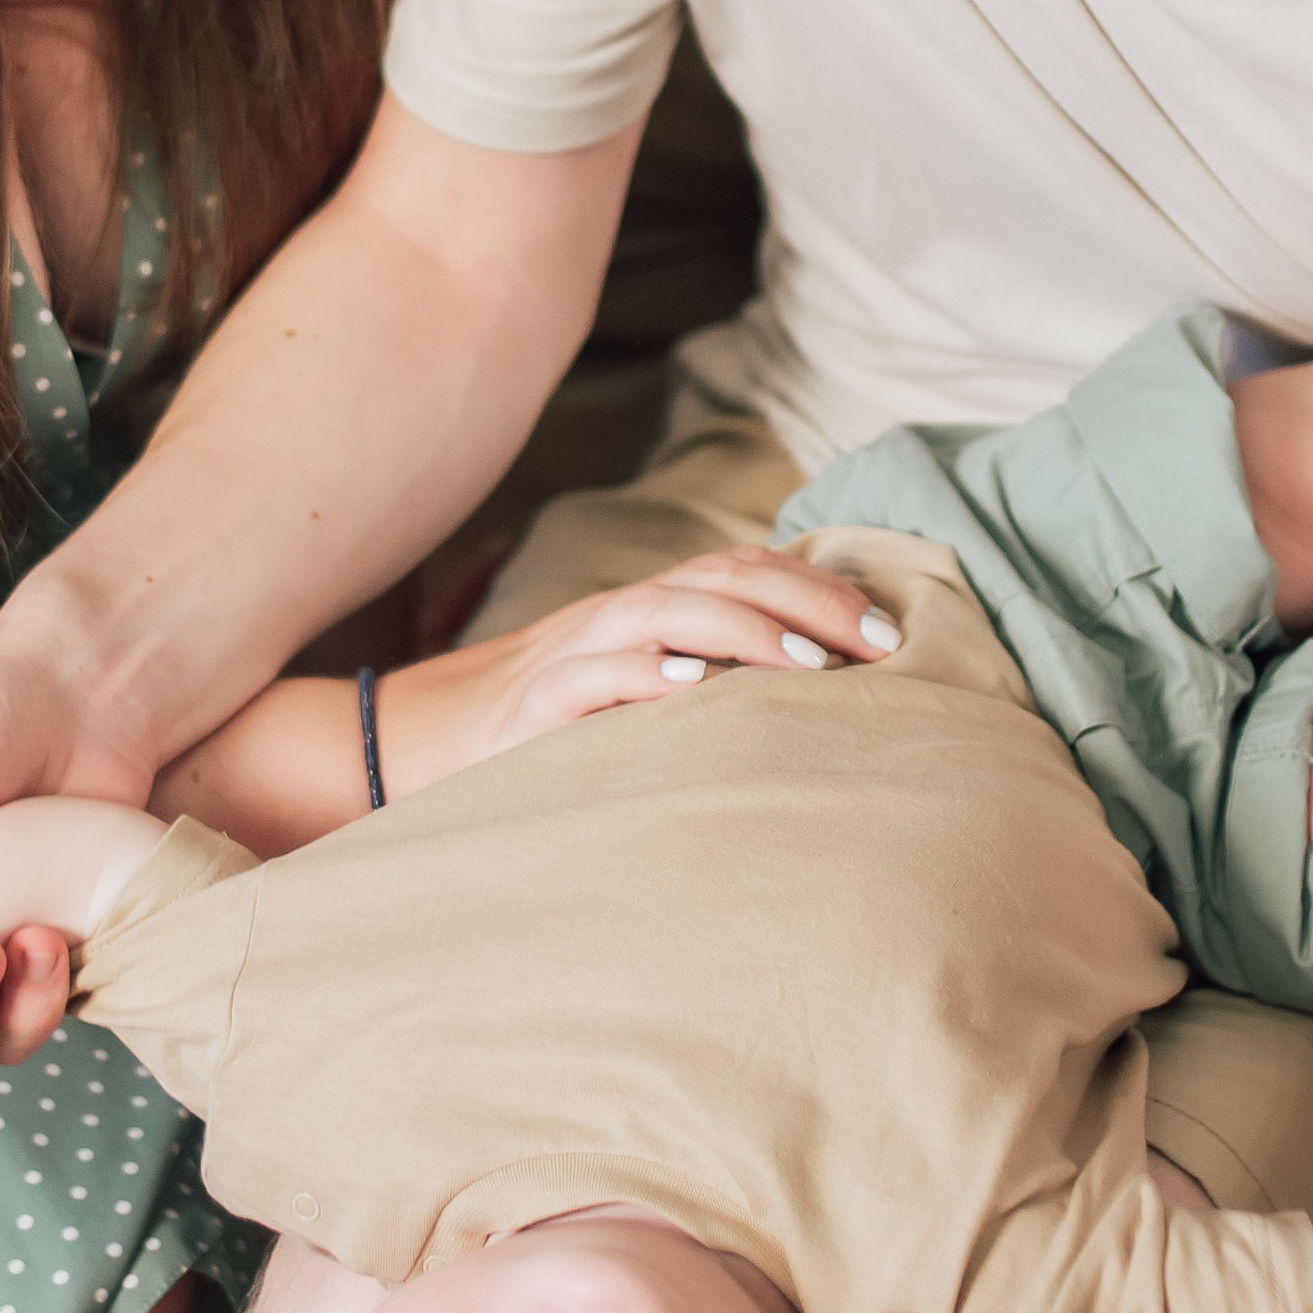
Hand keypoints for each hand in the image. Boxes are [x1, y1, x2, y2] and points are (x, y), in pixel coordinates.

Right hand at [373, 546, 902, 794]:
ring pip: (667, 613)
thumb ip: (702, 678)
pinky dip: (643, 675)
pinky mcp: (535, 704)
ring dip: (743, 631)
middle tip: (880, 647)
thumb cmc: (547, 726)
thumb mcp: (633, 691)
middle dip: (808, 603)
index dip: (822, 588)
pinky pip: (592, 678)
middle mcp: (621, 615)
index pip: (748, 571)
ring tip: (808, 664)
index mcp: (651, 609)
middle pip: (724, 578)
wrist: (419, 741)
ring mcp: (576, 652)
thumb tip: (809, 696)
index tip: (893, 630)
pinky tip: (691, 688)